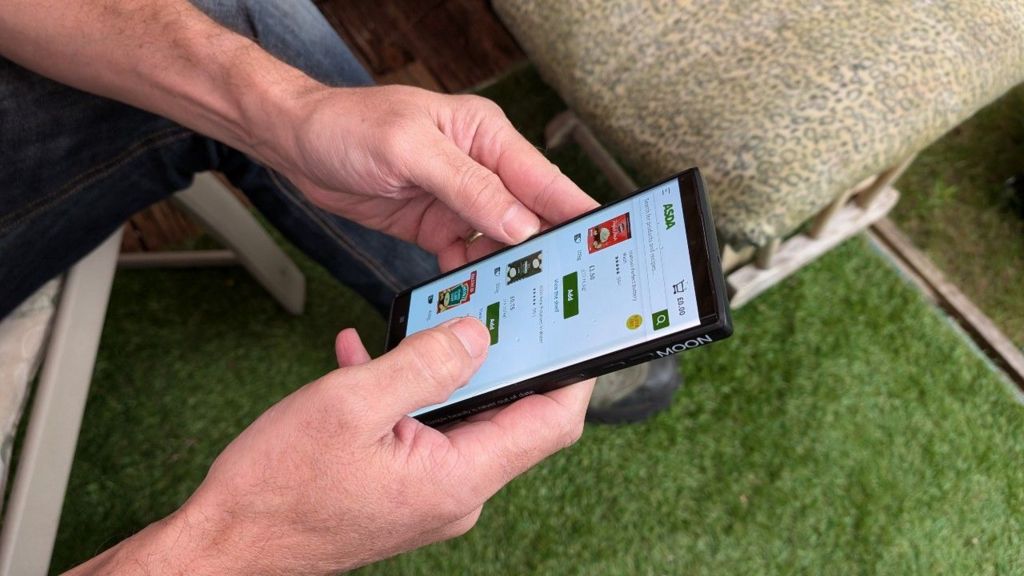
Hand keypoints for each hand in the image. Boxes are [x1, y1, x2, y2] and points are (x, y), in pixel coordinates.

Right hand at [86, 318, 592, 574]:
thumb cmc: (277, 487)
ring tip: (428, 327)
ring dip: (447, 372)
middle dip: (506, 359)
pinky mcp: (403, 490)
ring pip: (464, 419)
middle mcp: (456, 493)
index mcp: (457, 477)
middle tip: (499, 306)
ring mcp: (430, 495)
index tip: (582, 330)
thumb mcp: (350, 404)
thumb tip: (478, 334)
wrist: (225, 546)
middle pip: (512, 417)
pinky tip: (371, 360)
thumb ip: (423, 364)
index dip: (572, 373)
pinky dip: (408, 395)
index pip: (550, 422)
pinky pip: (423, 432)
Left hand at [277, 85, 598, 270]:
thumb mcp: (411, 149)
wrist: (295, 143)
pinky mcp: (434, 226)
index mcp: (485, 135)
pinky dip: (470, 277)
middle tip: (570, 284)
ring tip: (524, 299)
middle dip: (547, 248)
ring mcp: (457, 200)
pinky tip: (476, 295)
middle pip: (527, 214)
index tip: (606, 239)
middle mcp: (479, 167)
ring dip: (508, 268)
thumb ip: (468, 187)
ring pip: (499, 242)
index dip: (575, 211)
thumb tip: (520, 224)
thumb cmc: (349, 126)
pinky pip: (465, 257)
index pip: (542, 178)